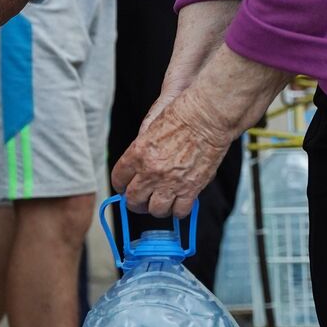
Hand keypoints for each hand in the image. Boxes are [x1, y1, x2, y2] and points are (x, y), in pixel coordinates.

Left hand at [111, 88, 236, 217]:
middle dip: (135, 203)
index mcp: (137, 154)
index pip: (118, 179)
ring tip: (162, 203)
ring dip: (157, 208)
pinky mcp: (191, 188)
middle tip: (141, 201)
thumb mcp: (151, 127)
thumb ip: (141, 146)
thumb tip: (137, 162)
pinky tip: (180, 203)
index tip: (125, 188)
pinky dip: (179, 211)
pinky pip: (180, 211)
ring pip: (155, 210)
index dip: (120, 186)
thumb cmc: (183, 115)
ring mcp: (170, 182)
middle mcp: (150, 171)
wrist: (208, 116)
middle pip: (133, 200)